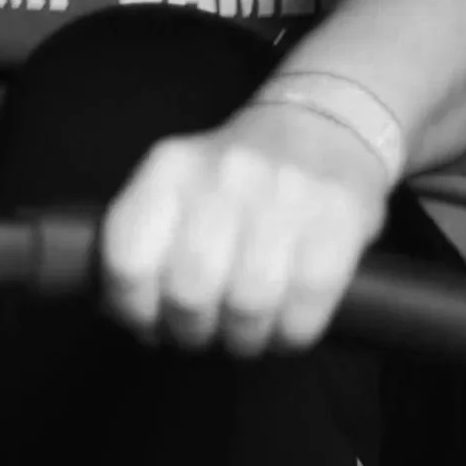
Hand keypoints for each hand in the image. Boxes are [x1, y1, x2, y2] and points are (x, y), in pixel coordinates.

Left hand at [97, 98, 392, 357]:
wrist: (327, 126)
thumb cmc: (237, 178)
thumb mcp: (177, 186)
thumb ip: (146, 243)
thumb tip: (126, 315)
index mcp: (171, 167)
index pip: (128, 259)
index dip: (133, 308)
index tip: (148, 321)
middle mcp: (225, 174)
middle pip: (189, 292)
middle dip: (191, 330)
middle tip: (200, 330)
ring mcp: (287, 196)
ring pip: (247, 309)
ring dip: (242, 339)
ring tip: (243, 330)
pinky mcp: (340, 223)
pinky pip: (301, 316)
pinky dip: (287, 337)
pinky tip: (283, 323)